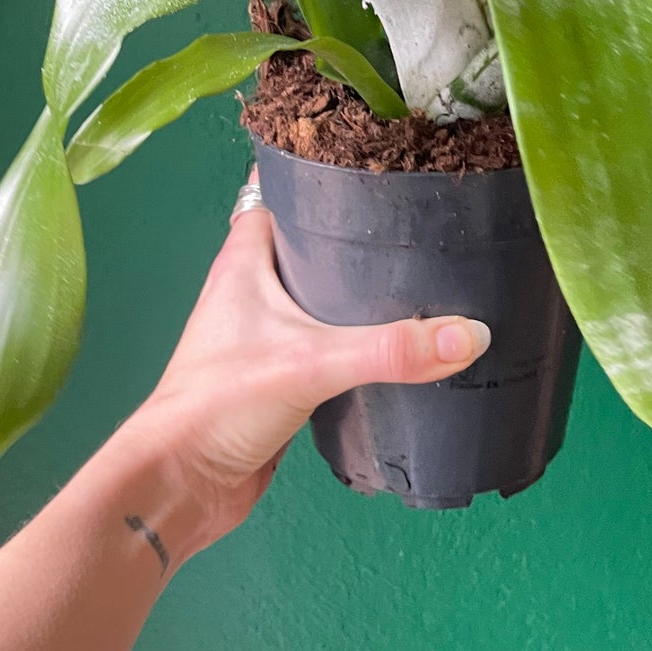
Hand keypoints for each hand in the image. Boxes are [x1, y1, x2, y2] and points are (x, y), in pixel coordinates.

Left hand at [108, 170, 490, 562]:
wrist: (180, 488)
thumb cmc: (222, 401)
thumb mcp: (311, 362)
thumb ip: (390, 349)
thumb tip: (471, 334)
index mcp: (246, 258)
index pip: (289, 190)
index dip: (331, 173)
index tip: (388, 162)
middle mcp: (254, 288)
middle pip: (315, 244)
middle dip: (363, 235)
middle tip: (427, 223)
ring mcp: (267, 336)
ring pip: (324, 298)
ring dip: (364, 293)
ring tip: (429, 279)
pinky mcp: (282, 380)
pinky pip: (331, 346)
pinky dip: (361, 342)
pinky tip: (403, 346)